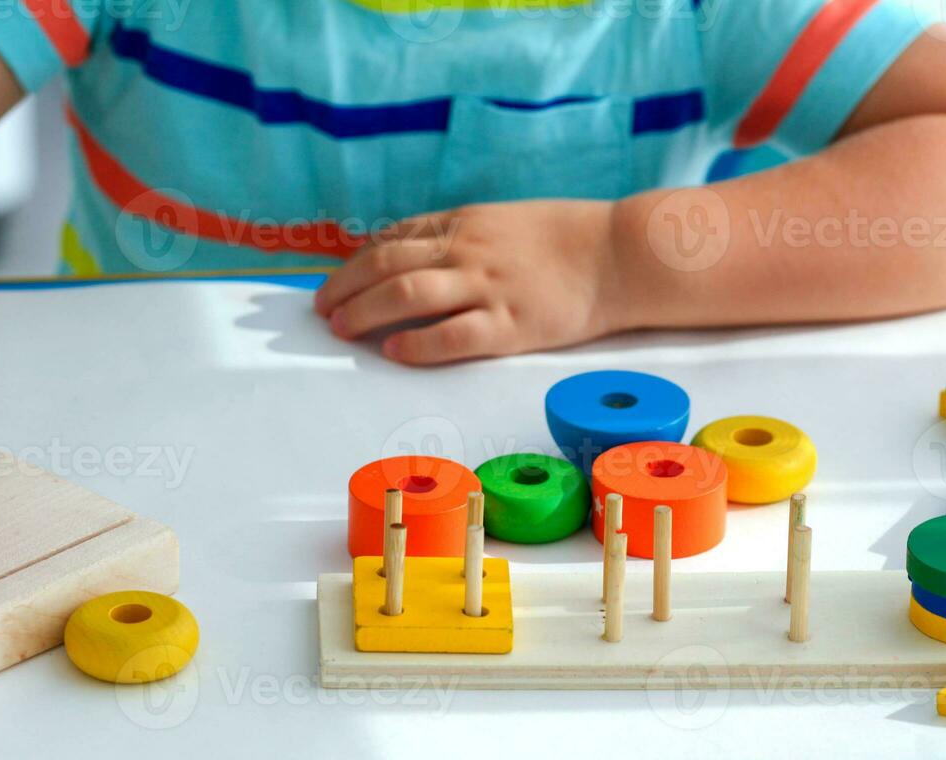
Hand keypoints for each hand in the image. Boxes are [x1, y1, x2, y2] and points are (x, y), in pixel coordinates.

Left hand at [315, 200, 621, 364]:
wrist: (623, 255)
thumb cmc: (564, 241)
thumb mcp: (502, 223)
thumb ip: (457, 238)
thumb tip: (406, 258)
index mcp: (465, 223)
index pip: (394, 238)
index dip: (355, 262)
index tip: (333, 283)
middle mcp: (469, 250)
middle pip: (388, 264)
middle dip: (346, 287)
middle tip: (322, 311)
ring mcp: (489, 285)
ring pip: (409, 293)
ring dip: (366, 311)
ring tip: (342, 329)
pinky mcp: (512, 324)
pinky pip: (454, 335)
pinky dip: (418, 343)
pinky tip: (394, 351)